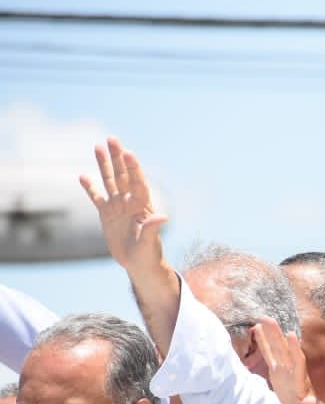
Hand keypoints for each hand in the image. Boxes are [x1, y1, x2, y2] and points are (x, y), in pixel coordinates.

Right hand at [78, 137, 167, 273]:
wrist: (139, 265)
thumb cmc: (149, 255)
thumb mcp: (150, 243)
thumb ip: (152, 229)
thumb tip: (163, 217)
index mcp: (143, 207)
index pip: (138, 183)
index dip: (134, 168)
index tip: (128, 153)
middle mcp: (130, 202)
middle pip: (122, 176)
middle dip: (117, 158)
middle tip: (112, 138)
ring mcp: (118, 207)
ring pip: (109, 181)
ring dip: (104, 165)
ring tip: (98, 146)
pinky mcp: (107, 214)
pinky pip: (97, 198)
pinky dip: (90, 188)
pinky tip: (83, 176)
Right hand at [255, 317, 320, 403]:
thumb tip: (309, 403)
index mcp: (299, 382)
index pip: (297, 362)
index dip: (294, 350)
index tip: (291, 335)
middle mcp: (291, 372)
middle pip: (284, 351)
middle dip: (277, 335)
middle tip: (268, 319)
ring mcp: (284, 370)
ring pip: (276, 350)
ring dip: (270, 335)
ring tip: (262, 320)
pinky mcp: (277, 372)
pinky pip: (269, 355)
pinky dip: (264, 344)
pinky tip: (258, 330)